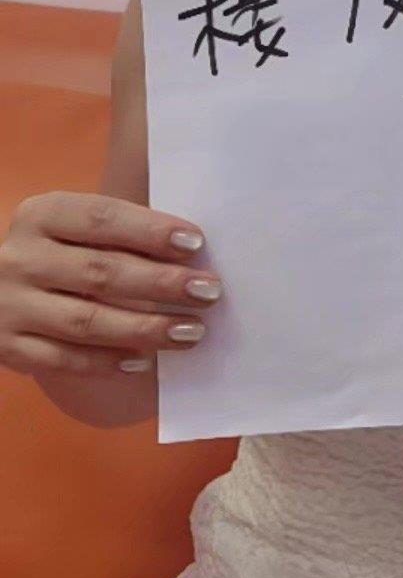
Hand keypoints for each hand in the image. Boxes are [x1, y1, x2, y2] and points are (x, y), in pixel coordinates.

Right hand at [0, 191, 220, 380]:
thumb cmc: (52, 252)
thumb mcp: (69, 228)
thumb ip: (117, 233)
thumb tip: (190, 253)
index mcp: (40, 215)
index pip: (101, 218)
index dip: (151, 230)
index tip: (196, 243)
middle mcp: (20, 258)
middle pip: (100, 272)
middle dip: (161, 283)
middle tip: (208, 291)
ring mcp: (10, 305)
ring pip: (86, 321)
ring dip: (145, 328)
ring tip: (191, 331)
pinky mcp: (7, 347)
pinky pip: (64, 360)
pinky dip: (108, 362)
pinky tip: (145, 360)